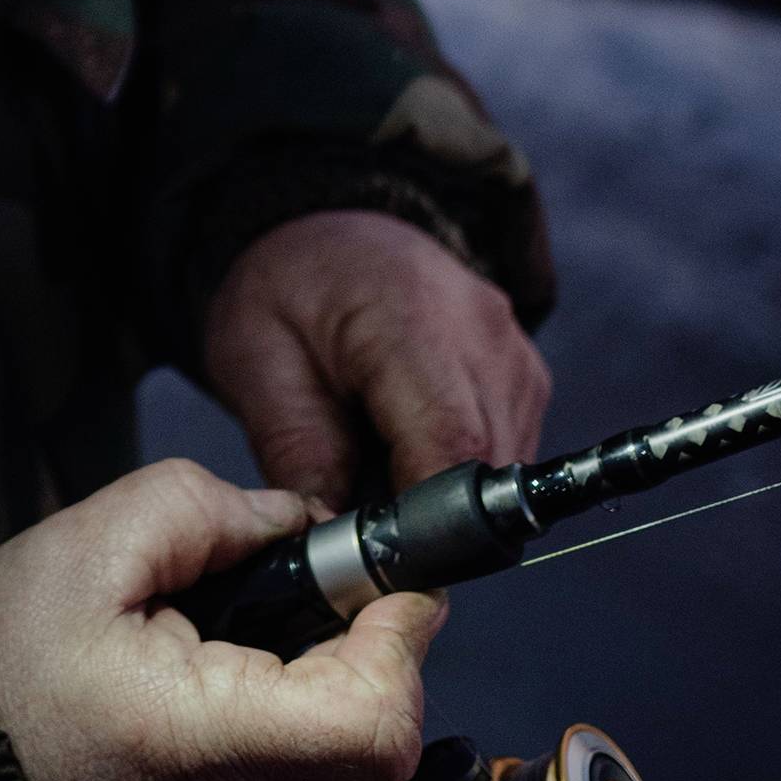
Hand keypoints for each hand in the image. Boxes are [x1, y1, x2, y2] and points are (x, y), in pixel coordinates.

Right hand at [0, 457, 441, 780]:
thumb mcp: (87, 543)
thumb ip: (206, 509)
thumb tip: (300, 520)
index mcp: (204, 740)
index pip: (375, 724)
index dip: (403, 643)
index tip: (390, 583)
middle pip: (349, 714)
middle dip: (320, 635)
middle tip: (234, 588)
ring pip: (306, 737)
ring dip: (272, 674)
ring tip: (173, 640)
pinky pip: (265, 770)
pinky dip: (239, 716)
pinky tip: (163, 689)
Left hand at [200, 207, 551, 505]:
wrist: (322, 224)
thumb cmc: (284, 285)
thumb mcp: (257, 363)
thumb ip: (298, 451)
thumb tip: (335, 537)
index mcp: (410, 319)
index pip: (451, 447)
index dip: (422, 521)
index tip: (377, 557)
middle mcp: (483, 332)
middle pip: (488, 467)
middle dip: (431, 515)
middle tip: (366, 523)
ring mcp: (513, 350)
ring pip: (505, 465)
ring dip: (448, 490)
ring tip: (379, 467)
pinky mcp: (523, 370)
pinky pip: (510, 445)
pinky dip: (463, 465)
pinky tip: (408, 445)